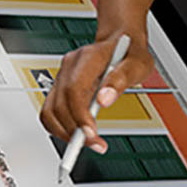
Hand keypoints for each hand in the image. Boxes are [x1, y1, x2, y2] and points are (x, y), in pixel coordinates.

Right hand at [39, 24, 151, 152]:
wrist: (121, 42)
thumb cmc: (130, 52)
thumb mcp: (137, 64)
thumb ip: (121, 80)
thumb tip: (104, 100)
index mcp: (88, 57)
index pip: (73, 89)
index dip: (79, 115)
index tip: (91, 133)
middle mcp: (70, 65)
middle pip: (58, 104)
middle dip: (73, 130)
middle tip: (95, 143)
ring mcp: (63, 76)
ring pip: (50, 111)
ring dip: (64, 132)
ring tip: (87, 142)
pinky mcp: (61, 86)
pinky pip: (52, 111)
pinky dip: (61, 127)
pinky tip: (77, 134)